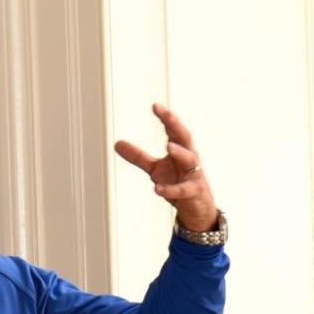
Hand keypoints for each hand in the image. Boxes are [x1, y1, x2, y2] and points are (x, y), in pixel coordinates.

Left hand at [114, 103, 218, 232]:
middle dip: (175, 124)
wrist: (196, 207)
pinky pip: (183, 190)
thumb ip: (138, 156)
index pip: (174, 130)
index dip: (166, 117)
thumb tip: (117, 143)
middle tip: (165, 114)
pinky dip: (171, 189)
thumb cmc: (177, 181)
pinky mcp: (194, 192)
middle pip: (185, 137)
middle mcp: (189, 157)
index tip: (155, 105)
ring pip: (190, 159)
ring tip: (168, 146)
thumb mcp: (155, 169)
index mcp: (180, 149)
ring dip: (180, 152)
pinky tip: (157, 189)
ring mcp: (194, 174)